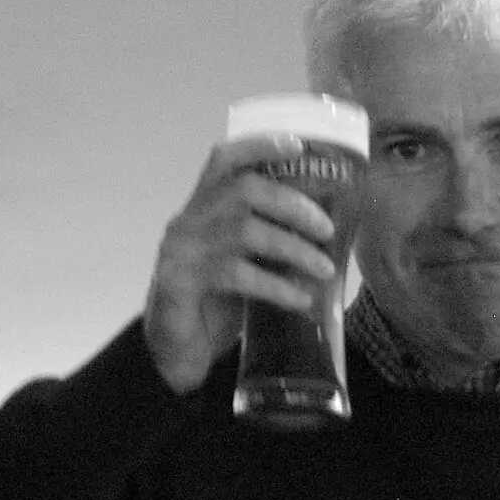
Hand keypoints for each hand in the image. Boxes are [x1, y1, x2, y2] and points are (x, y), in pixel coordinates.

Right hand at [143, 135, 338, 393]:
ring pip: (245, 233)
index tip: (298, 145)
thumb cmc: (212, 305)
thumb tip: (322, 229)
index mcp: (200, 208)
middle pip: (244, 191)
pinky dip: (277, 286)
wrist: (172, 354)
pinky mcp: (181, 283)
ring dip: (293, 250)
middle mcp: (187, 222)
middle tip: (326, 229)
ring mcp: (181, 251)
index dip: (260, 146)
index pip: (224, 159)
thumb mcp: (240, 263)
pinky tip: (300, 299)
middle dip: (293, 205)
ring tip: (324, 269)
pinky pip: (238, 275)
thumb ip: (266, 240)